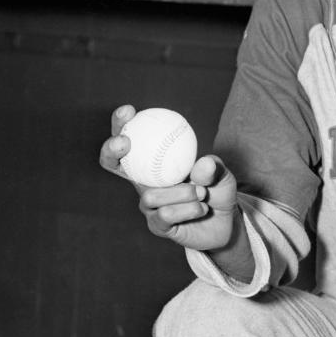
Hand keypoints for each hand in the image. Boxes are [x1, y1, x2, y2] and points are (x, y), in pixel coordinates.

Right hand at [100, 104, 239, 252]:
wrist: (225, 222)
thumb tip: (202, 163)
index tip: (129, 110)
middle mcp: (144, 182)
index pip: (129, 139)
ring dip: (181, 192)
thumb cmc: (217, 190)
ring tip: (202, 193)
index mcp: (153, 163)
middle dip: (111, 149)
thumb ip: (212, 167)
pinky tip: (201, 208)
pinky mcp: (157, 226)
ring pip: (150, 195)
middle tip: (125, 142)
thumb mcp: (220, 172)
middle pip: (111, 162)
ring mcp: (148, 205)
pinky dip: (187, 210)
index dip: (121, 124)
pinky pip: (165, 215)